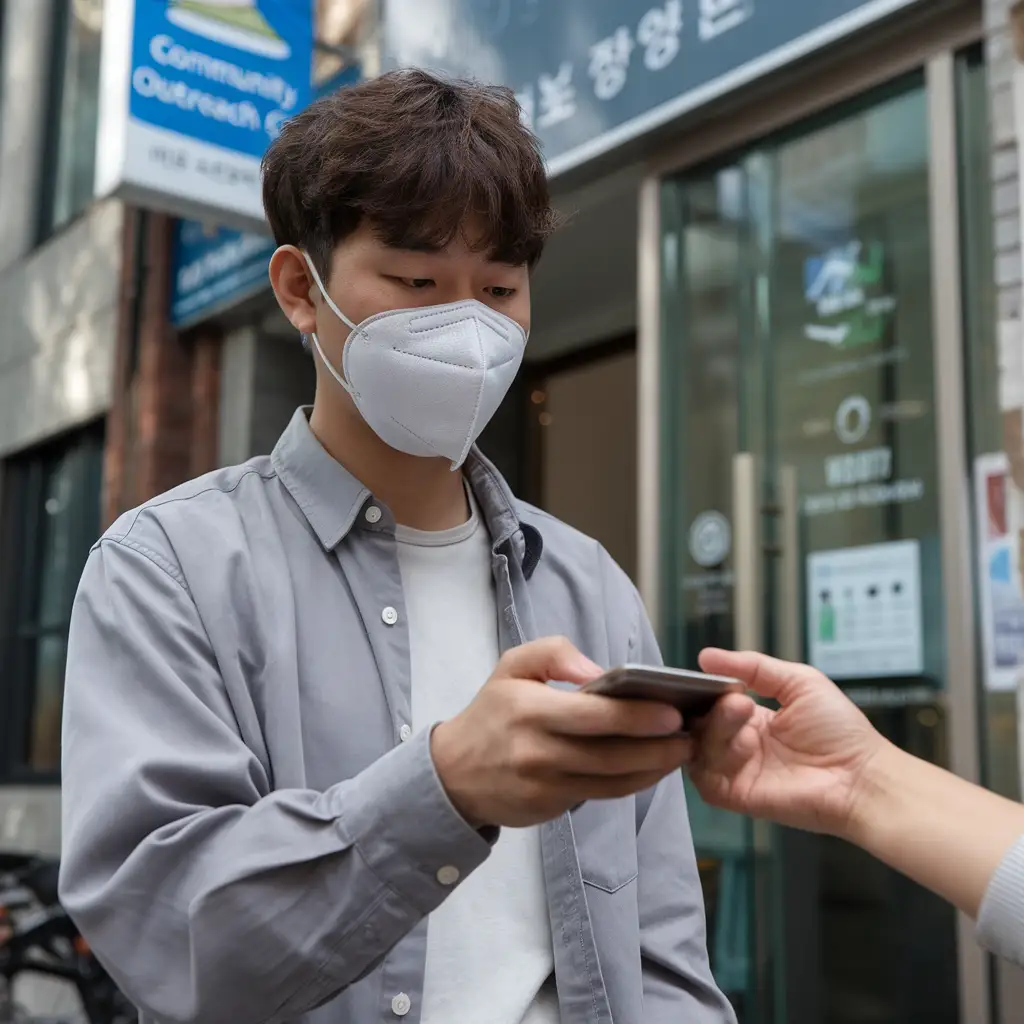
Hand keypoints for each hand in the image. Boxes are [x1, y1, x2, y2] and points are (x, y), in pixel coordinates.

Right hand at [431, 637, 691, 827]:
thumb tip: (600, 671)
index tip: (672, 711)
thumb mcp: (511, 665)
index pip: (592, 715)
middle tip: (691, 735)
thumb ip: (554, 653)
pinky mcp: (551, 807)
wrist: (454, 773)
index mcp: (529, 709)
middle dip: (657, 747)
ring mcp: (545, 784)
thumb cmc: (492, 711)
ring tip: (682, 752)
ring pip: (612, 780)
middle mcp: (538, 750)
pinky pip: (601, 795)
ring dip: (653, 769)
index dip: (636, 716)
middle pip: (610, 753)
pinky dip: (633, 783)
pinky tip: (653, 769)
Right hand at [688, 649, 889, 837]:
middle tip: (737, 700)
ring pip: (698, 747)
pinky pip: (705, 778)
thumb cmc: (840, 731)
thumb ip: (753, 666)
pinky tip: (744, 746)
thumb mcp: (799, 682)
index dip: (705, 691)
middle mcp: (739, 745)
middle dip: (709, 708)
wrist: (862, 776)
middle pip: (699, 724)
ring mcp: (736, 771)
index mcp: (751, 720)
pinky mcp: (737, 796)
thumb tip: (706, 655)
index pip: (710, 703)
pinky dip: (716, 758)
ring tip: (743, 715)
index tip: (709, 678)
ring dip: (716, 728)